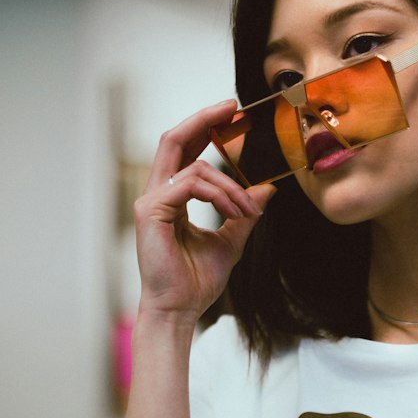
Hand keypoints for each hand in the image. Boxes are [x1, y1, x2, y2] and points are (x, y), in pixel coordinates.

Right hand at [134, 99, 274, 319]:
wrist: (180, 310)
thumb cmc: (196, 281)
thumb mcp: (230, 241)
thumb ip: (244, 213)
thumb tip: (267, 190)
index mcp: (171, 197)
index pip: (184, 150)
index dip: (204, 127)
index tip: (231, 114)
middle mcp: (156, 194)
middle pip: (174, 139)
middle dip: (203, 119)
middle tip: (232, 108)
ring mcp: (150, 201)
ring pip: (194, 167)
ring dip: (229, 185)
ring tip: (245, 210)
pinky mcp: (151, 212)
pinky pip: (190, 185)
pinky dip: (218, 194)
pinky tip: (233, 212)